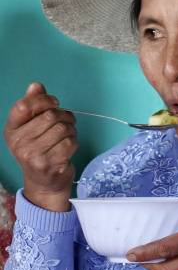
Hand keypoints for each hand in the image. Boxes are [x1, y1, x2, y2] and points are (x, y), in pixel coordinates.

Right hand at [3, 82, 76, 210]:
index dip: (44, 100)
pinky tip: (68, 147)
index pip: (24, 106)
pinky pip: (70, 143)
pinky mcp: (51, 164)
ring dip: (71, 129)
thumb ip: (33, 106)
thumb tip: (36, 85)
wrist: (44, 184)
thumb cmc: (39, 151)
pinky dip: (74, 142)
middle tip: (67, 121)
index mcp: (11, 130)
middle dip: (65, 116)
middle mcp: (19, 143)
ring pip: (63, 129)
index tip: (55, 103)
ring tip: (68, 134)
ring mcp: (34, 155)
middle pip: (50, 116)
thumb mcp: (31, 129)